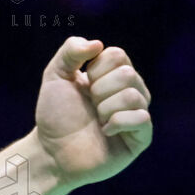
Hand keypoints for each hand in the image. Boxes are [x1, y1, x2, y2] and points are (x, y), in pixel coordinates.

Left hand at [31, 36, 152, 192]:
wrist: (51, 150)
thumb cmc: (55, 113)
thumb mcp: (55, 75)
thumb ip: (71, 51)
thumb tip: (98, 43)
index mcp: (112, 75)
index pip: (118, 55)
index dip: (95, 68)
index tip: (83, 83)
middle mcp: (129, 92)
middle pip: (128, 74)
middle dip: (99, 89)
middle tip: (90, 104)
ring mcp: (136, 115)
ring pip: (134, 95)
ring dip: (105, 108)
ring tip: (97, 119)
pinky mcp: (140, 138)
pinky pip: (142, 118)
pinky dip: (116, 122)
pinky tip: (105, 131)